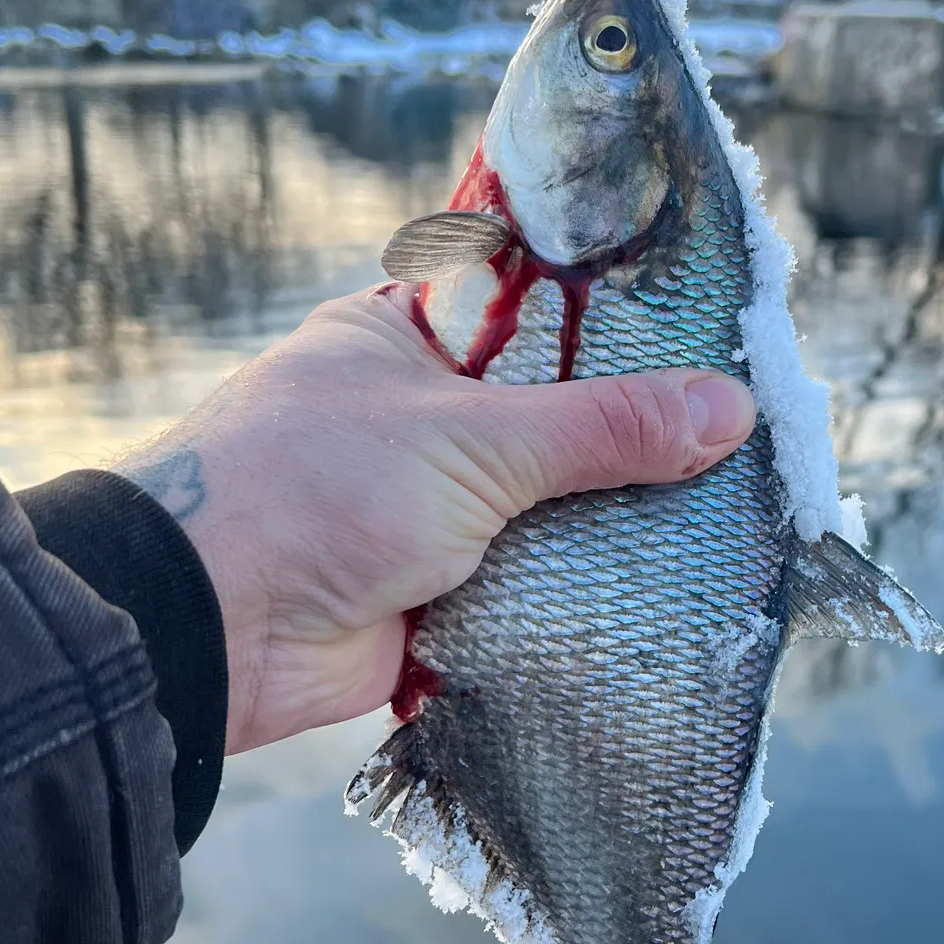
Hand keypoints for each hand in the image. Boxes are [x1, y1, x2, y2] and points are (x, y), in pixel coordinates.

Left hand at [114, 285, 756, 754]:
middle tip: (734, 426)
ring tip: (727, 502)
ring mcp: (427, 507)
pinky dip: (586, 584)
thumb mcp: (473, 437)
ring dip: (612, 514)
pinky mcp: (439, 589)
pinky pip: (533, 578)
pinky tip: (671, 577)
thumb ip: (603, 427)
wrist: (209, 630)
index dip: (609, 321)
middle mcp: (416, 417)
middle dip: (627, 432)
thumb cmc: (319, 485)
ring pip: (545, 501)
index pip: (525, 312)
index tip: (699, 327)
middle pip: (548, 416)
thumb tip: (730, 409)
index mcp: (403, 340)